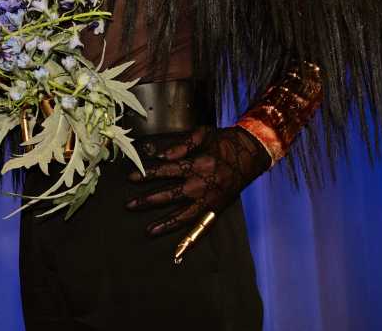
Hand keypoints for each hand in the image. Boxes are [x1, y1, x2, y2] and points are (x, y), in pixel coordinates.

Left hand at [124, 125, 271, 236]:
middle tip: (129, 205)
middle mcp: (202, 185)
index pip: (166, 171)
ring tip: (149, 231)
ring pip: (184, 215)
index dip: (147, 175)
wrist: (252, 154)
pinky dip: (192, 237)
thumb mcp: (203, 134)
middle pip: (170, 195)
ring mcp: (210, 199)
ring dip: (166, 223)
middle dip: (148, 201)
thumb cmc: (225, 142)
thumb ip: (181, 145)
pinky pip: (203, 226)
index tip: (131, 178)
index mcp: (198, 164)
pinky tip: (181, 247)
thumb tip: (161, 156)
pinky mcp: (217, 208)